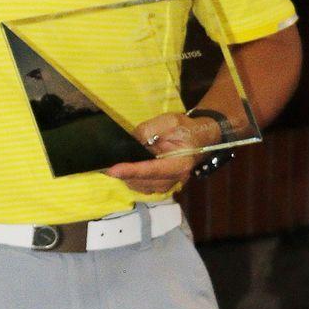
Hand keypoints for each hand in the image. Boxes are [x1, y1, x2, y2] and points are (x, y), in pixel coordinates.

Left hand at [103, 110, 222, 193]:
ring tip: (118, 164)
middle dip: (125, 174)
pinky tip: (126, 168)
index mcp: (180, 164)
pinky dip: (131, 178)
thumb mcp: (170, 121)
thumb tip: (131, 141)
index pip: (152, 170)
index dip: (131, 171)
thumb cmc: (186, 129)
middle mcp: (175, 179)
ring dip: (127, 177)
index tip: (112, 170)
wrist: (200, 138)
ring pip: (141, 187)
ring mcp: (168, 184)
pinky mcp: (162, 185)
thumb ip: (149, 130)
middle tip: (109, 163)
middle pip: (143, 182)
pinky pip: (142, 186)